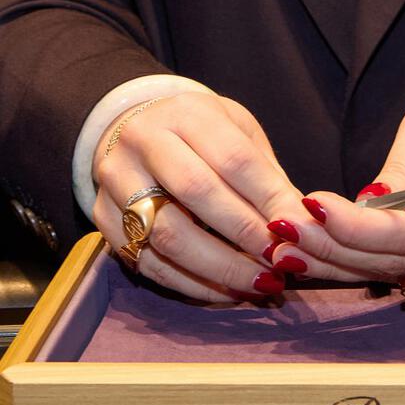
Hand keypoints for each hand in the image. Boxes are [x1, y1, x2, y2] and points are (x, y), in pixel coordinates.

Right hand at [93, 92, 302, 299]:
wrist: (136, 130)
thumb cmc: (202, 135)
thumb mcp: (239, 134)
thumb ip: (268, 176)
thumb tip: (303, 224)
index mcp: (186, 113)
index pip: (234, 158)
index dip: (269, 198)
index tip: (300, 230)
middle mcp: (143, 140)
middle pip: (197, 191)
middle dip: (246, 233)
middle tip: (282, 261)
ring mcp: (115, 180)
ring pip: (168, 234)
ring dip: (221, 267)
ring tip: (260, 281)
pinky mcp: (101, 218)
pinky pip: (148, 262)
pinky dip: (192, 284)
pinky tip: (227, 291)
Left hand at [266, 65, 404, 283]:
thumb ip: (402, 168)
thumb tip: (363, 207)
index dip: (353, 227)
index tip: (307, 207)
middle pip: (396, 261)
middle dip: (333, 250)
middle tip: (281, 234)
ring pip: (400, 275)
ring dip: (343, 265)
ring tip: (290, 249)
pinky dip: (370, 267)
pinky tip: (328, 258)